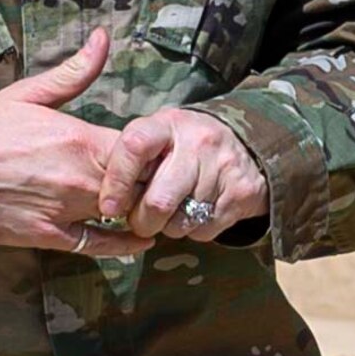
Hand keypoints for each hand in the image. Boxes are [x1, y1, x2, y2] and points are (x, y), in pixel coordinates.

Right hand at [0, 28, 152, 256]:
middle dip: (155, 179)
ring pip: (124, 214)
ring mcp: (67, 211)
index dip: (155, 148)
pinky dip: (123, 245)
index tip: (161, 146)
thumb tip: (105, 36)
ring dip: (142, 208)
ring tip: (157, 202)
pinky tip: (141, 239)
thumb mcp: (31, 93)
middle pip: (140, 183)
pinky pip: (98, 246)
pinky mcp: (50, 236)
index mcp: (81, 140)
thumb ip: (75, 71)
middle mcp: (81, 179)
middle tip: (167, 175)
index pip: (142, 148)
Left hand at [97, 108, 269, 241]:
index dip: (117, 181)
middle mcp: (198, 142)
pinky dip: (195, 231)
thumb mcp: (161, 136)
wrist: (248, 147)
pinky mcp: (240, 193)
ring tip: (174, 210)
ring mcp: (222, 168)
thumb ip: (134, 158)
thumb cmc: (187, 146)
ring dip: (170, 227)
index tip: (109, 206)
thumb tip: (106, 200)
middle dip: (143, 221)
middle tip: (141, 220)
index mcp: (169, 124)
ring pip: (180, 221)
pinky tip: (199, 211)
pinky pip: (204, 230)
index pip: (134, 146)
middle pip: (159, 200)